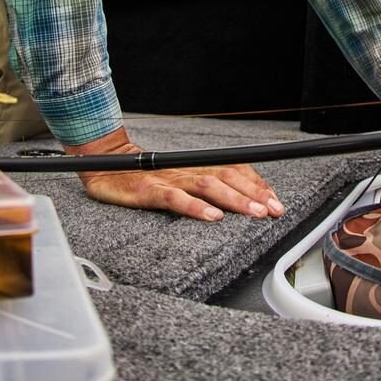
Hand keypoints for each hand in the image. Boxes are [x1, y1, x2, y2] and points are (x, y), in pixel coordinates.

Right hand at [66, 128, 284, 221]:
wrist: (105, 163)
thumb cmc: (143, 175)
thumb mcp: (177, 179)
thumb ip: (203, 188)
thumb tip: (235, 200)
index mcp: (195, 167)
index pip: (234, 170)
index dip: (257, 184)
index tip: (275, 201)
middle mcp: (187, 170)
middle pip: (227, 177)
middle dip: (254, 193)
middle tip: (273, 210)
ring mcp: (169, 179)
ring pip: (208, 186)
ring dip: (234, 199)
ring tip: (253, 212)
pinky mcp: (150, 191)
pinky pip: (175, 199)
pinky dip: (195, 207)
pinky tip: (211, 217)